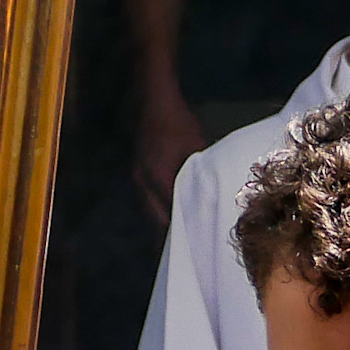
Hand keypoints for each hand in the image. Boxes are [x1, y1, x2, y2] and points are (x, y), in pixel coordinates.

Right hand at [136, 78, 203, 228]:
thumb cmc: (178, 124)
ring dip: (163, 221)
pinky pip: (147, 199)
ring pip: (149, 210)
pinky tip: (170, 214)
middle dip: (172, 232)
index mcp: (158, 178)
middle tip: (190, 245)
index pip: (172, 212)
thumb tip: (211, 194)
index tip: (198, 240)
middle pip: (156, 217)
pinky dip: (158, 209)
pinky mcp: (137, 172)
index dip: (185, 226)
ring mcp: (137, 177)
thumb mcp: (195, 149)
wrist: (155, 104)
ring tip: (181, 235)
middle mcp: (143, 182)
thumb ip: (200, 173)